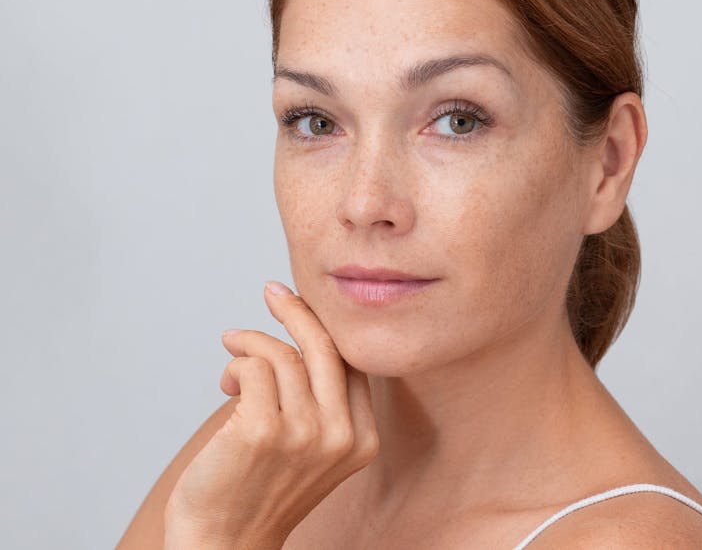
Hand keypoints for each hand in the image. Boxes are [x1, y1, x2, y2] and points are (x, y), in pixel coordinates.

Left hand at [163, 281, 379, 548]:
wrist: (224, 542)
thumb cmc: (261, 486)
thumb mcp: (314, 446)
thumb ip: (324, 399)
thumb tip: (308, 328)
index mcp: (362, 439)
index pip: (352, 362)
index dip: (326, 326)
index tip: (302, 302)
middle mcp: (340, 436)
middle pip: (325, 346)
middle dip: (295, 310)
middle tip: (272, 292)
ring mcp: (303, 434)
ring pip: (281, 353)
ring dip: (249, 344)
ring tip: (233, 355)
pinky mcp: (262, 430)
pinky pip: (251, 366)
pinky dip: (235, 365)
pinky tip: (226, 383)